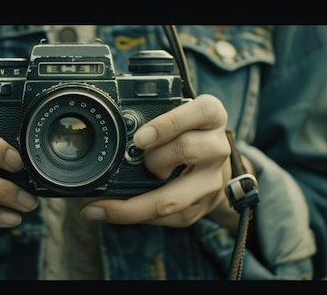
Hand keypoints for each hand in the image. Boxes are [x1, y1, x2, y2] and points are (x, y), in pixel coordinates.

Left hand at [81, 94, 238, 228]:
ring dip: (138, 201)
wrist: (210, 162)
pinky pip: (168, 216)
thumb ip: (151, 119)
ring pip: (174, 197)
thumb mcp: (175, 115)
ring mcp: (212, 180)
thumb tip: (113, 138)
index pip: (202, 111)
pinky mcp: (203, 206)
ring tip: (109, 202)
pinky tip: (117, 212)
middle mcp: (217, 147)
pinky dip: (138, 215)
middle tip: (126, 161)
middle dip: (152, 160)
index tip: (140, 138)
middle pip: (187, 150)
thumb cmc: (184, 132)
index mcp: (211, 117)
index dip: (169, 124)